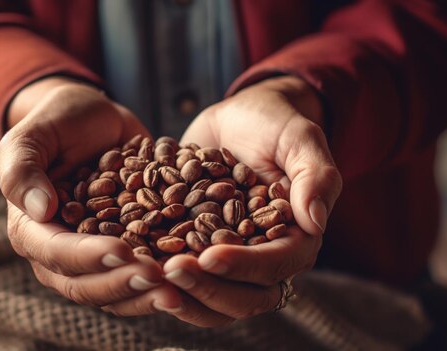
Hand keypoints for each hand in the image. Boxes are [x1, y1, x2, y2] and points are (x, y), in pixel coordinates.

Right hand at [0, 77, 179, 310]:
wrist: (93, 120)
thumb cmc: (57, 123)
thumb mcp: (31, 136)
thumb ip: (23, 169)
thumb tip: (40, 209)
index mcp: (31, 231)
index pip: (57, 254)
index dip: (89, 257)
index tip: (123, 251)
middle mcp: (60, 254)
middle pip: (86, 285)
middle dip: (123, 284)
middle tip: (160, 278)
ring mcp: (95, 258)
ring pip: (116, 292)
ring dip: (146, 295)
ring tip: (179, 291)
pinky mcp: (126, 251)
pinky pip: (140, 277)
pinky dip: (164, 281)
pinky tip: (193, 278)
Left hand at [160, 76, 341, 326]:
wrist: (240, 118)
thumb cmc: (274, 124)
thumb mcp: (299, 138)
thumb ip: (314, 175)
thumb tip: (315, 221)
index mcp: (295, 238)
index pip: (275, 266)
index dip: (244, 267)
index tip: (209, 257)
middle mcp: (263, 256)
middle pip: (243, 297)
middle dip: (207, 288)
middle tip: (171, 270)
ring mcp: (229, 257)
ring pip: (211, 297)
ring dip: (181, 292)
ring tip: (147, 275)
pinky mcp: (197, 248)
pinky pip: (182, 275)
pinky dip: (158, 275)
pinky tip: (130, 264)